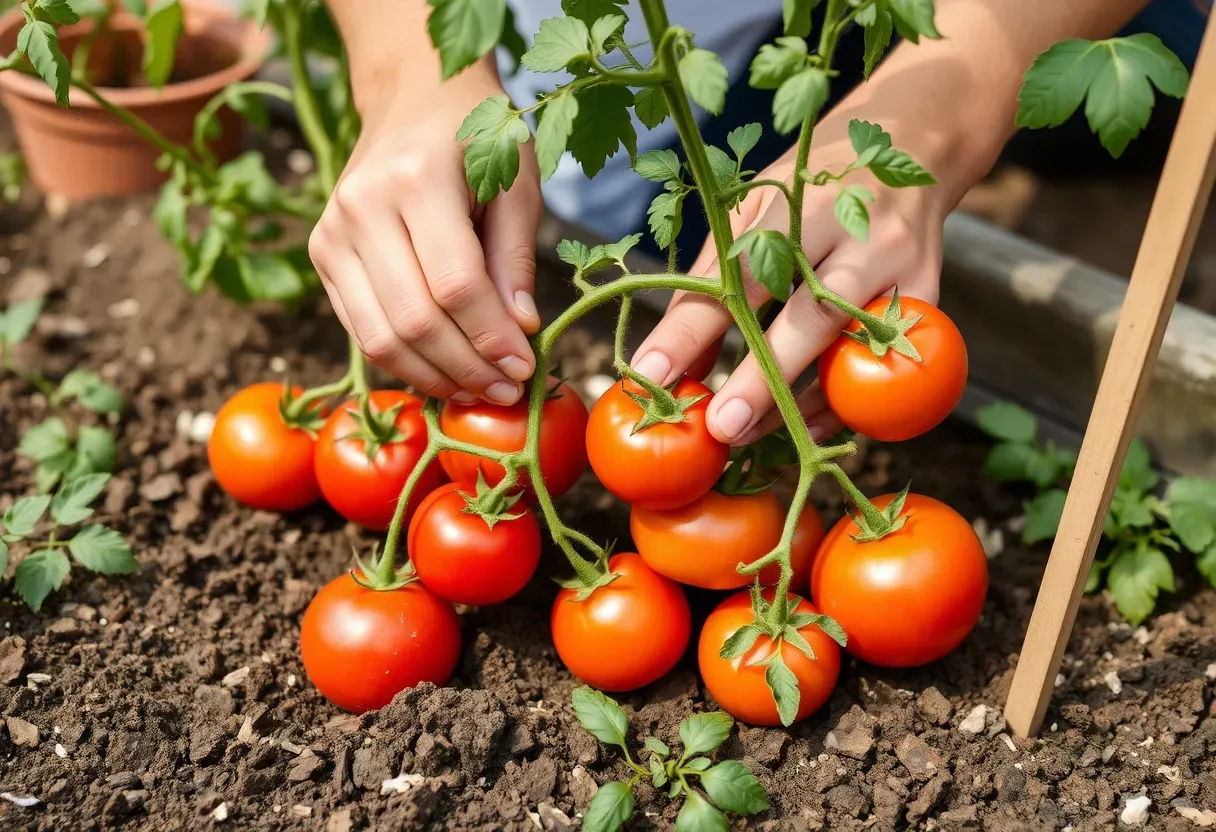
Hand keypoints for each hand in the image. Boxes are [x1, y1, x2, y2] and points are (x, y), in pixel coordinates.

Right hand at [309, 65, 541, 404]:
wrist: (411, 99)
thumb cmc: (476, 138)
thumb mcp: (515, 184)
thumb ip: (515, 258)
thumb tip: (520, 332)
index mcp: (416, 179)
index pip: (455, 284)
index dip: (491, 337)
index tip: (525, 368)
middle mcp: (362, 206)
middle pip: (415, 319)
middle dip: (467, 367)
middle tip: (508, 390)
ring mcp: (332, 232)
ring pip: (381, 336)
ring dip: (435, 376)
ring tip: (479, 391)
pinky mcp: (321, 254)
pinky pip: (362, 329)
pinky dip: (405, 363)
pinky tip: (445, 373)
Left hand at [632, 133, 947, 444]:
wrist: (916, 142)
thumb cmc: (814, 185)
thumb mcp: (754, 207)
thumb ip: (713, 280)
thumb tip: (673, 366)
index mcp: (799, 203)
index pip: (736, 275)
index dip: (690, 330)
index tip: (649, 375)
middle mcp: (856, 232)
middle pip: (808, 316)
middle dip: (760, 377)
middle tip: (718, 426)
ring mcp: (900, 266)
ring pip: (850, 346)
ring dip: (797, 400)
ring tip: (746, 434)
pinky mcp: (929, 296)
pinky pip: (882, 363)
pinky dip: (843, 403)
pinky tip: (804, 426)